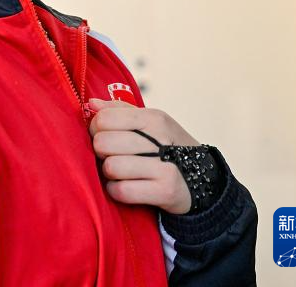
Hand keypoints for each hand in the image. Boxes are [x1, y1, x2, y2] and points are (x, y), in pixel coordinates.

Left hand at [88, 98, 199, 214]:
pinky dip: (118, 192)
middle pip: (103, 143)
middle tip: (114, 157)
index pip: (104, 119)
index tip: (105, 136)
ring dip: (110, 174)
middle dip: (102, 153)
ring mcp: (165, 165)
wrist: (204, 180)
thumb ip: (118, 111)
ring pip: (111, 167)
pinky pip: (121, 191)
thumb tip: (91, 103)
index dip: (95, 129)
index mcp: (153, 118)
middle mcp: (160, 139)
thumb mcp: (149, 123)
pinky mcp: (166, 191)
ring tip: (123, 172)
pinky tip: (128, 187)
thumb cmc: (165, 148)